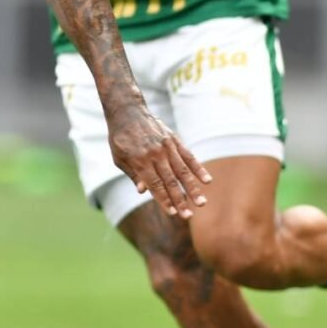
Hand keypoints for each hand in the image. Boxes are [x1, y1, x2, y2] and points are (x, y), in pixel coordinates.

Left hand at [104, 99, 209, 218]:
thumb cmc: (121, 139)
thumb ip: (133, 174)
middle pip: (170, 181)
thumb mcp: (119, 158)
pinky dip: (198, 168)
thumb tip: (143, 191)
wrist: (127, 111)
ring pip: (182, 171)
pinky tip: (207, 180)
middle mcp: (156, 155)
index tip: (172, 213)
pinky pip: (188, 156)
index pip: (155, 185)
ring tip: (201, 203)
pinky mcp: (174, 140)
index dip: (164, 200)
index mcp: (140, 161)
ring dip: (192, 188)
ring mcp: (167, 147)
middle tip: (188, 216)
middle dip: (180, 200)